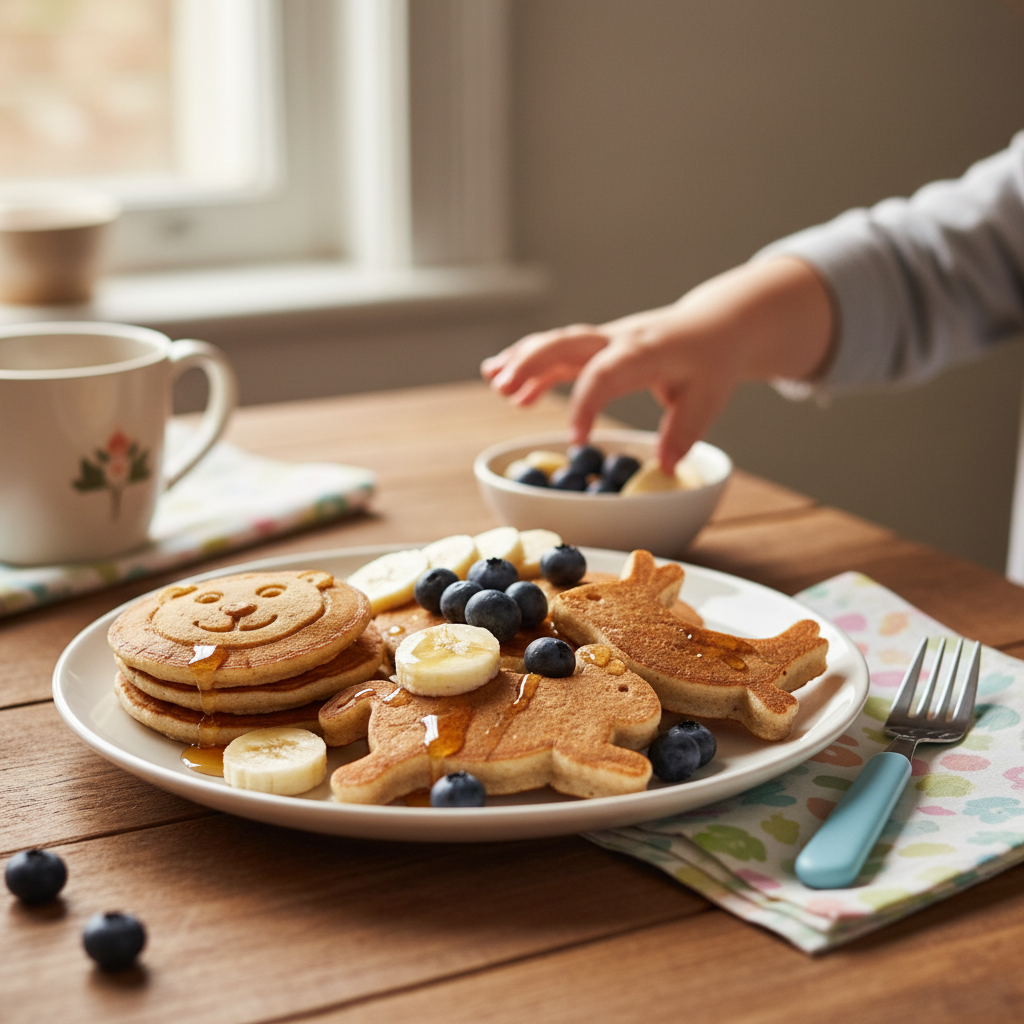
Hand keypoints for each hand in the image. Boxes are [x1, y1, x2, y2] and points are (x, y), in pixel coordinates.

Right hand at [482, 256, 832, 471]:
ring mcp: (602, 341)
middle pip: (568, 344)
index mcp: (644, 352)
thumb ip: (684, 432)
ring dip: (523, 359)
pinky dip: (529, 362)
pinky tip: (502, 382)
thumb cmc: (710, 361)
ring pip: (556, 343)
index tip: (578, 440)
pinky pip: (557, 351)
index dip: (587, 403)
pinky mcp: (595, 348)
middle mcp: (617, 341)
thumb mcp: (708, 398)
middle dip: (534, 364)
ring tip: (494, 380)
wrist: (713, 326)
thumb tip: (665, 467)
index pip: (606, 373)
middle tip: (505, 390)